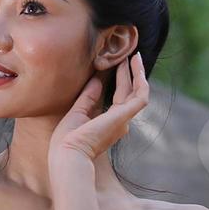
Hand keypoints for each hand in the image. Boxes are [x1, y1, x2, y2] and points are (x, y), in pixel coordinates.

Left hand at [48, 52, 149, 167]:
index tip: (116, 65)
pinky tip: (135, 64)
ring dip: (137, 73)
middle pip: (129, 94)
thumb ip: (89, 96)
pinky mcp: (125, 115)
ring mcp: (123, 119)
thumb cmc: (67, 140)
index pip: (118, 99)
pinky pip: (140, 95)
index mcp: (108, 125)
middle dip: (130, 75)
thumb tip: (98, 78)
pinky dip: (140, 79)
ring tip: (134, 55)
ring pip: (138, 92)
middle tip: (130, 56)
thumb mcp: (78, 112)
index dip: (119, 81)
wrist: (68, 154)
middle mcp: (120, 123)